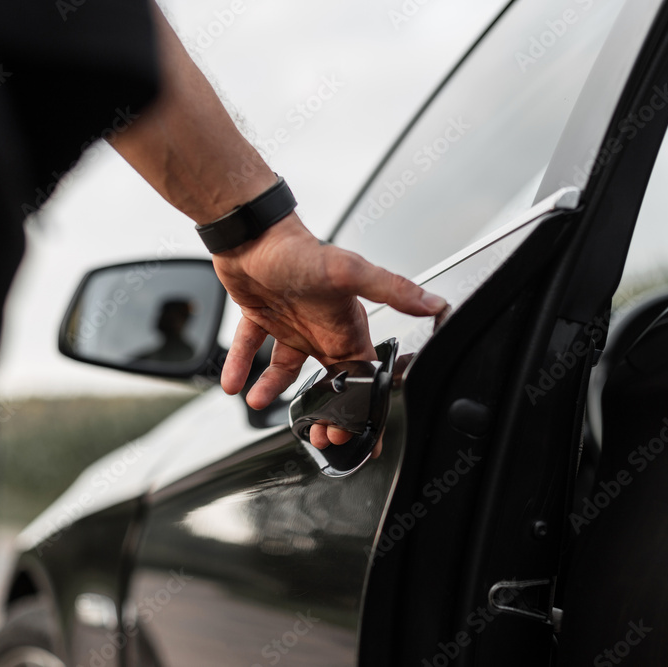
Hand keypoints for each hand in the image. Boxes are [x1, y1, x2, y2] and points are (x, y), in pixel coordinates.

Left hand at [213, 214, 445, 448]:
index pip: (363, 374)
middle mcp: (321, 327)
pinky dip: (242, 366)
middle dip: (325, 410)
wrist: (251, 230)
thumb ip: (390, 289)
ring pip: (288, 369)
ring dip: (277, 391)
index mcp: (346, 323)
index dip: (363, 406)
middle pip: (328, 380)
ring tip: (262, 405)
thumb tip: (433, 302)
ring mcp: (292, 323)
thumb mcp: (349, 272)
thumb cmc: (298, 249)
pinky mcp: (263, 316)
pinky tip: (234, 384)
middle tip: (317, 435)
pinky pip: (253, 348)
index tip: (361, 434)